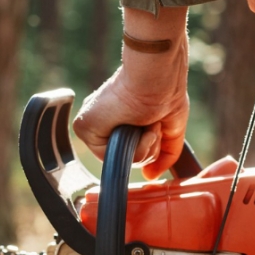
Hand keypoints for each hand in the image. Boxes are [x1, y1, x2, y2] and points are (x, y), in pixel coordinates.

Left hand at [74, 9, 189, 178]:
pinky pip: (112, 157)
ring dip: (144, 146)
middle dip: (148, 146)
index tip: (156, 124)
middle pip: (127, 158)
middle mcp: (103, 122)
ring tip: (146, 121)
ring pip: (121, 159)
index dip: (149, 145)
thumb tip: (150, 176)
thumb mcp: (171, 129)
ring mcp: (92, 125)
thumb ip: (164, 154)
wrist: (158, 78)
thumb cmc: (167, 92)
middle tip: (152, 122)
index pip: (130, 149)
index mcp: (117, 118)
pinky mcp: (84, 127)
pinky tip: (136, 125)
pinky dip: (134, 146)